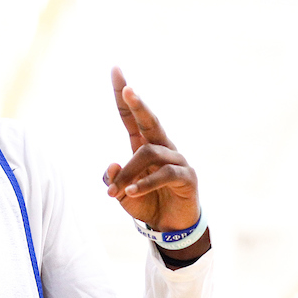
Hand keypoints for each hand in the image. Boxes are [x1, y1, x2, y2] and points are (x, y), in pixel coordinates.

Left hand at [103, 67, 199, 232]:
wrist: (171, 228)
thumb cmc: (146, 204)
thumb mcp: (121, 193)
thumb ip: (113, 180)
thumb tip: (111, 165)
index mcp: (144, 145)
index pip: (131, 116)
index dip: (123, 95)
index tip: (115, 69)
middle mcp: (162, 146)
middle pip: (149, 120)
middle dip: (138, 104)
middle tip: (127, 88)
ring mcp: (177, 159)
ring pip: (148, 153)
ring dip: (128, 174)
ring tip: (115, 193)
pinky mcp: (186, 176)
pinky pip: (163, 174)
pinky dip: (144, 183)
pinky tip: (130, 192)